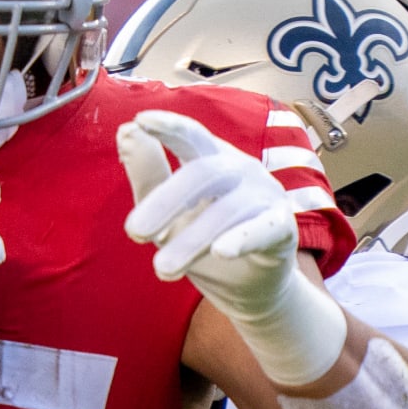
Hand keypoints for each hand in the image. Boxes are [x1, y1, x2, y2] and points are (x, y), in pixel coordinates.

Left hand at [118, 110, 345, 384]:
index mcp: (211, 158)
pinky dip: (243, 238)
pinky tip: (222, 251)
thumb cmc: (200, 239)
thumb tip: (125, 130)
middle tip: (133, 232)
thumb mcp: (165, 211)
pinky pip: (264, 229)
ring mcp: (265, 195)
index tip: (140, 120)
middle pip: (204, 173)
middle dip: (166, 201)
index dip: (169, 127)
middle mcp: (241, 169)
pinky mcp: (282, 228)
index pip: (191, 135)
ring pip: (226, 209)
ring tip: (161, 269)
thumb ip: (148, 174)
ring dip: (191, 239)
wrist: (246, 288)